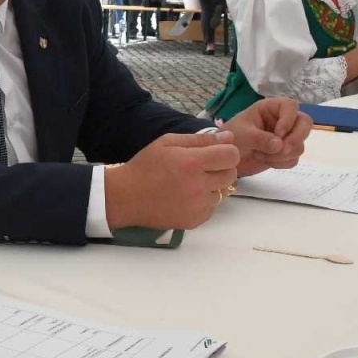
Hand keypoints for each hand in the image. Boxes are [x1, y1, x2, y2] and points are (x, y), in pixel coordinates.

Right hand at [103, 132, 238, 230]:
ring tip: (190, 183)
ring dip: (212, 186)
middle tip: (201, 168)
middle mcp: (199, 186)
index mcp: (193, 163)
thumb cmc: (145, 165)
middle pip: (231, 174)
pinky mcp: (195, 220)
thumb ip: (201, 139)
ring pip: (222, 192)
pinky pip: (211, 208)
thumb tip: (229, 136)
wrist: (125, 197)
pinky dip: (203, 201)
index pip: (232, 156)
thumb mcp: (168, 142)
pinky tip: (186, 197)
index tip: (214, 154)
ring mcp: (198, 206)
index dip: (226, 152)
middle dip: (221, 168)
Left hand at [224, 97, 310, 175]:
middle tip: (282, 150)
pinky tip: (265, 160)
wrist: (225, 158)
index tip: (278, 134)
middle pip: (305, 123)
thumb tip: (280, 145)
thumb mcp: (242, 134)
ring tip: (260, 155)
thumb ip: (260, 138)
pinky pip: (294, 158)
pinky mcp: (284, 153)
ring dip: (283, 154)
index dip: (288, 120)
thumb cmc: (230, 138)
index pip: (290, 106)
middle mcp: (281, 120)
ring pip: (300, 145)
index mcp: (270, 108)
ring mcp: (285, 137)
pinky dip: (282, 163)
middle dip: (296, 139)